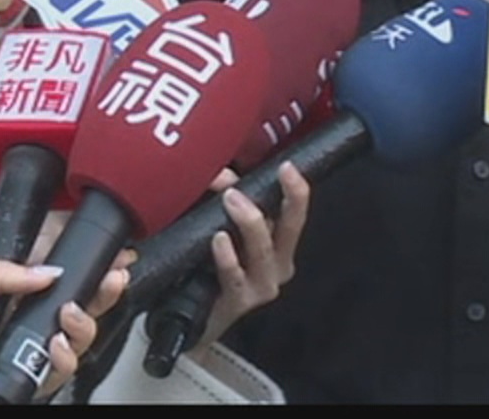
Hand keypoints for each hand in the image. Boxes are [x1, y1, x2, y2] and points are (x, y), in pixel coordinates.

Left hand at [0, 258, 117, 403]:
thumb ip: (1, 272)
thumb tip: (49, 270)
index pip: (51, 282)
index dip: (82, 271)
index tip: (107, 257)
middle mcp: (10, 324)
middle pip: (70, 312)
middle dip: (99, 296)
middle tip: (111, 279)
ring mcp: (10, 353)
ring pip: (69, 344)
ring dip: (84, 326)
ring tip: (74, 310)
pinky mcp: (8, 382)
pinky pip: (48, 375)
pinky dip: (62, 359)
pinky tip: (58, 341)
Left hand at [194, 162, 310, 349]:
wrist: (191, 321)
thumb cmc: (208, 267)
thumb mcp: (222, 228)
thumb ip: (228, 199)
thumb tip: (224, 176)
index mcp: (279, 244)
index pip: (295, 214)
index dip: (296, 191)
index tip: (287, 167)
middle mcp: (277, 265)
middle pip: (290, 228)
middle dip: (283, 199)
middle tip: (258, 178)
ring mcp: (261, 286)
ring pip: (263, 250)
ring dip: (249, 222)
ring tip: (231, 200)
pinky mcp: (240, 303)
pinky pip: (235, 276)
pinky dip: (228, 257)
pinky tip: (219, 240)